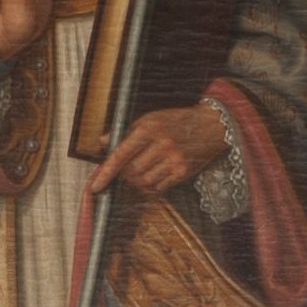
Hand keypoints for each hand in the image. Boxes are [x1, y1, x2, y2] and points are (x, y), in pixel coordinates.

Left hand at [92, 102, 231, 196]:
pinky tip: (158, 173)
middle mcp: (161, 144)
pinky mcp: (184, 171)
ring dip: (139, 181)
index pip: (121, 154)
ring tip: (146, 169)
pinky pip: (159, 187)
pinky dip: (153, 185)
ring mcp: (174, 159)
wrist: (211, 125)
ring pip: (144, 182)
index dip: (106, 172)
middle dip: (126, 175)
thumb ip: (126, 131)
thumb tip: (103, 142)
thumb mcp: (151, 118)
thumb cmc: (177, 121)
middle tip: (130, 168)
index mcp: (149, 128)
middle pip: (131, 172)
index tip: (95, 186)